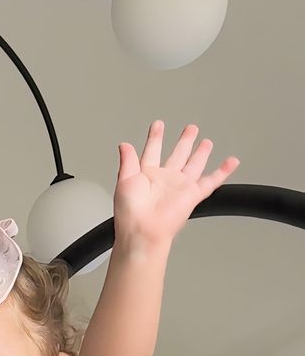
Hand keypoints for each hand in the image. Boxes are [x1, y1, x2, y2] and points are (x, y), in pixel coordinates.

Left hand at [114, 120, 237, 250]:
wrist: (144, 230)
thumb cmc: (131, 212)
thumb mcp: (124, 180)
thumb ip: (127, 160)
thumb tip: (124, 145)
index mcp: (148, 175)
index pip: (153, 150)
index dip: (156, 137)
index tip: (158, 125)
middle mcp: (165, 180)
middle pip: (178, 154)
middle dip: (184, 141)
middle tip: (191, 129)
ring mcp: (180, 187)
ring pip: (195, 164)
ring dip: (201, 153)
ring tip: (206, 142)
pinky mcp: (193, 195)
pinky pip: (212, 181)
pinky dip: (224, 171)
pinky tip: (231, 162)